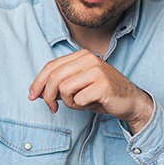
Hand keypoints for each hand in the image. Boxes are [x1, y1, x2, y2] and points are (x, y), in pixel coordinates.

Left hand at [28, 50, 153, 132]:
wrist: (131, 102)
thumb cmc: (103, 94)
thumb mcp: (79, 86)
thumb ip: (60, 85)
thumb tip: (36, 90)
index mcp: (82, 56)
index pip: (51, 66)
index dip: (38, 81)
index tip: (32, 95)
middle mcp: (89, 59)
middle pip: (54, 77)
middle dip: (47, 95)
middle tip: (52, 108)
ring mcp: (96, 71)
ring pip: (64, 89)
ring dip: (69, 102)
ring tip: (81, 103)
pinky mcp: (102, 85)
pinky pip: (78, 99)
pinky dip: (81, 106)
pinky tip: (92, 104)